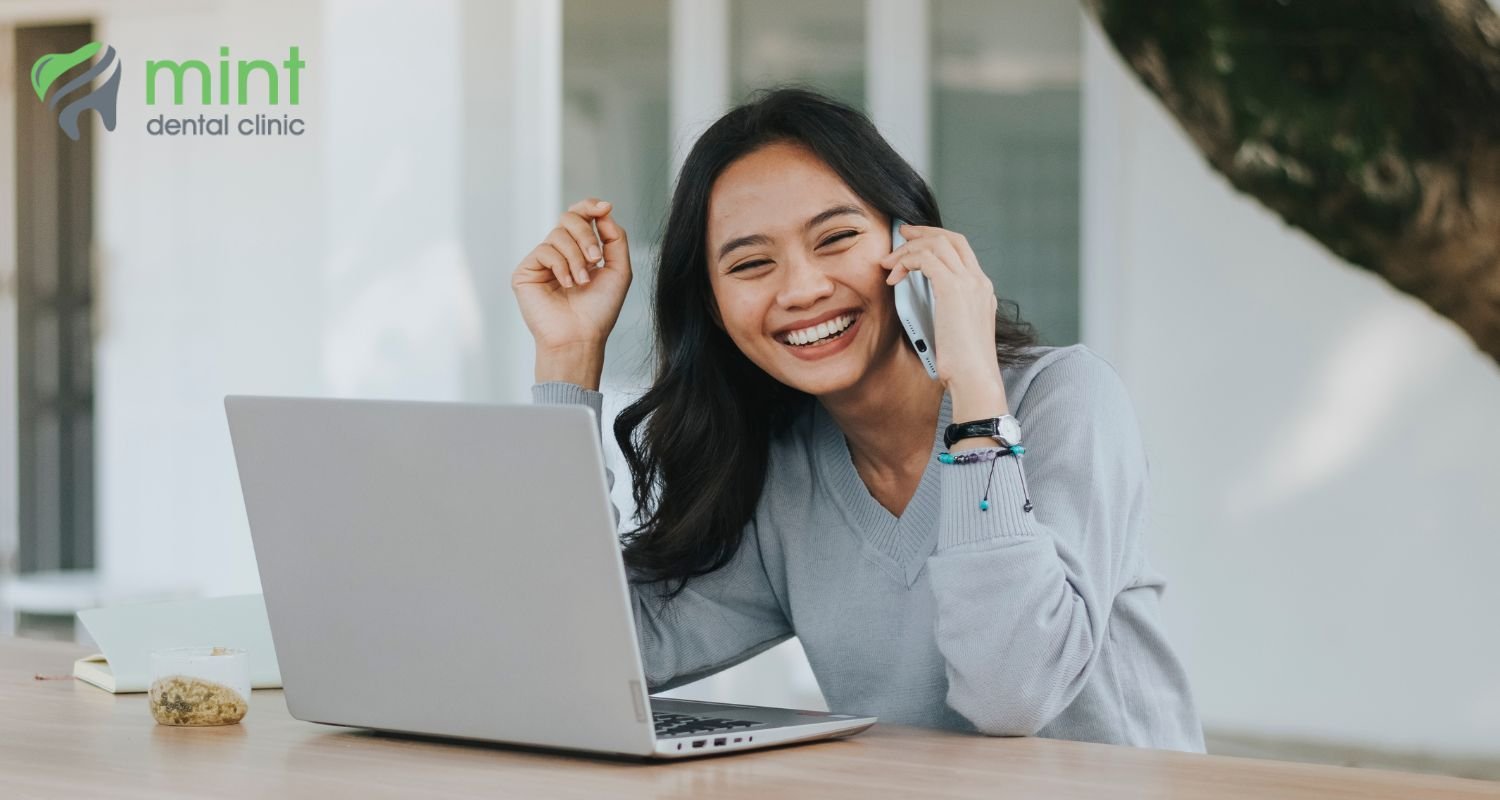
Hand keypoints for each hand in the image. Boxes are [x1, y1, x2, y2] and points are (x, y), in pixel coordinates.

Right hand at [511, 198, 632, 385]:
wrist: (580, 336)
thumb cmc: (599, 310)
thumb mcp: (619, 270)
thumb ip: (615, 239)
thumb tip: (604, 212)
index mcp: (581, 251)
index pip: (581, 217)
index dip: (590, 206)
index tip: (605, 208)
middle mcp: (561, 253)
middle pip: (569, 218)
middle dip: (586, 235)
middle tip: (596, 260)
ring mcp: (542, 261)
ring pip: (558, 234)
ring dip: (576, 257)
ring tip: (582, 282)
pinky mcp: (526, 271)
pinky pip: (544, 250)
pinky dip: (561, 266)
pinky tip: (566, 284)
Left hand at [879, 224, 1008, 417]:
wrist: (975, 379)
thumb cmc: (962, 365)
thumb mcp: (957, 331)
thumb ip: (947, 311)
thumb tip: (924, 303)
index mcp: (982, 289)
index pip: (961, 250)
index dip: (937, 239)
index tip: (914, 241)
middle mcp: (979, 281)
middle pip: (951, 238)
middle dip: (923, 232)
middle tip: (900, 235)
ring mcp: (969, 283)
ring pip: (936, 244)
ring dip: (907, 250)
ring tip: (888, 263)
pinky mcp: (953, 289)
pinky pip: (925, 259)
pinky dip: (906, 262)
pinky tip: (894, 277)